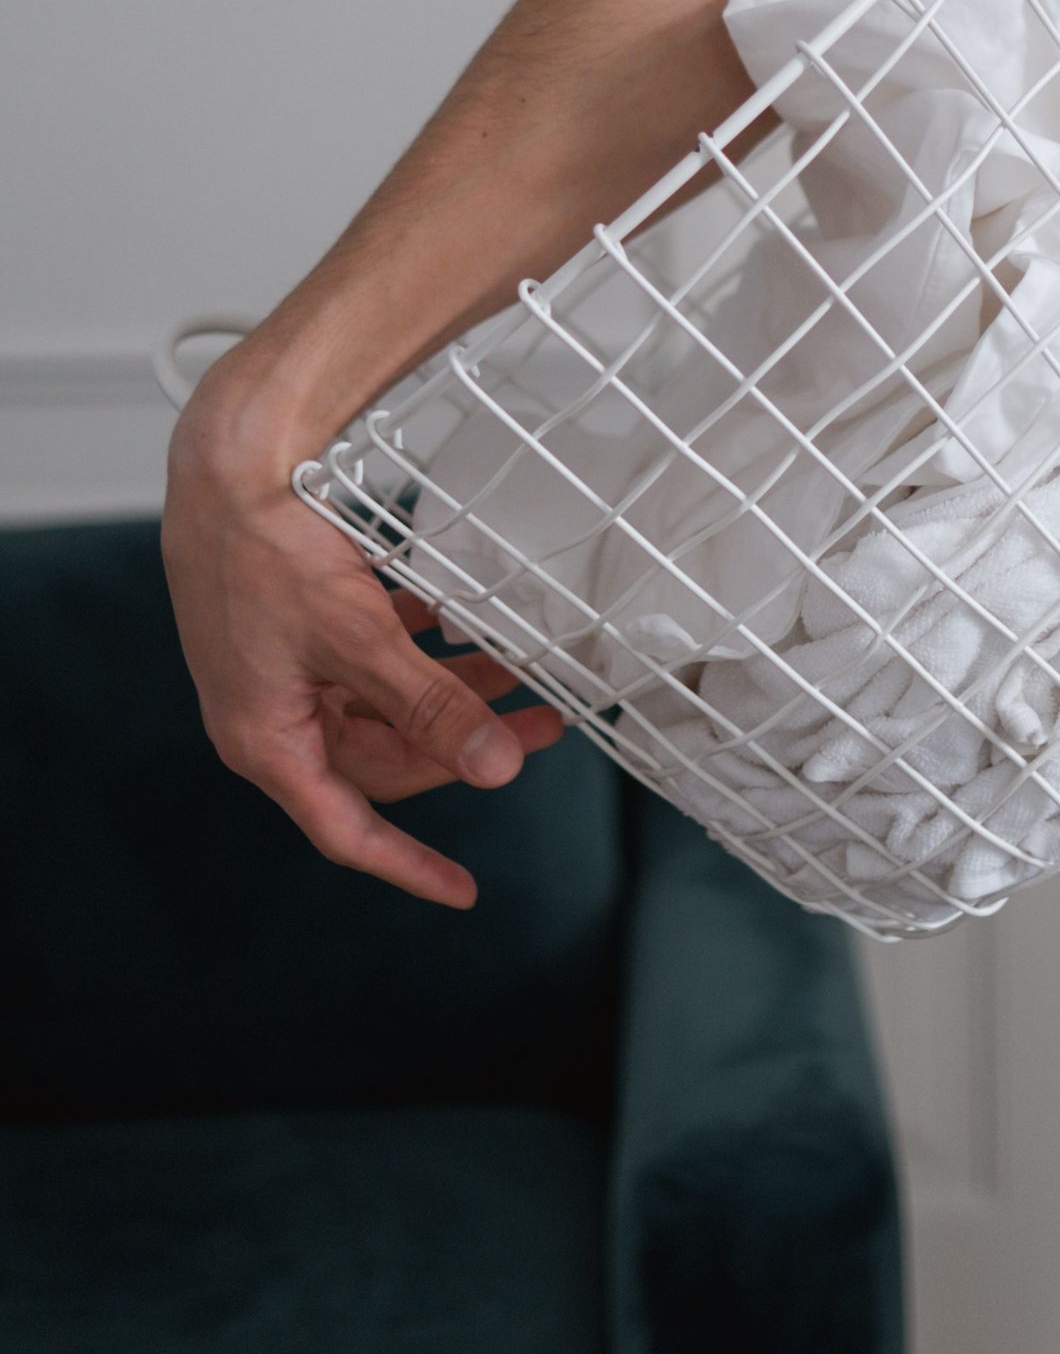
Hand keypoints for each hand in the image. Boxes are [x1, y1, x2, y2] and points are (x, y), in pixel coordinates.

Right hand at [162, 368, 565, 909]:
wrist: (226, 462)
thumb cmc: (263, 551)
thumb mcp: (359, 639)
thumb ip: (429, 707)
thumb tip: (495, 768)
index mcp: (268, 742)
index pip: (348, 830)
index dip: (409, 865)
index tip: (464, 891)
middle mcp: (274, 716)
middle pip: (383, 758)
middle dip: (462, 745)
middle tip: (539, 724)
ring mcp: (286, 671)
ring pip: (385, 703)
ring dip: (450, 690)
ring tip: (519, 669)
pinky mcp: (298, 627)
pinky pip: (371, 656)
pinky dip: (419, 646)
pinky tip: (461, 623)